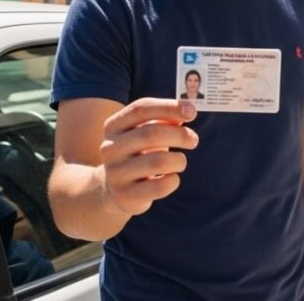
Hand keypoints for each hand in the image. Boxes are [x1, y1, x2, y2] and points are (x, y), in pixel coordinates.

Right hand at [100, 98, 198, 215]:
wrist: (115, 189)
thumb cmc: (138, 152)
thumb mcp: (145, 132)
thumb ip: (165, 119)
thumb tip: (188, 111)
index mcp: (113, 126)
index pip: (141, 109)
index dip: (169, 107)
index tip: (192, 112)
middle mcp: (110, 148)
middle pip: (151, 133)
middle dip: (180, 134)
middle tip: (193, 139)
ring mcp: (116, 173)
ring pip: (159, 161)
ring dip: (179, 160)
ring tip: (180, 162)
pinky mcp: (126, 196)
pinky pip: (160, 186)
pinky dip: (173, 180)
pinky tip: (171, 178)